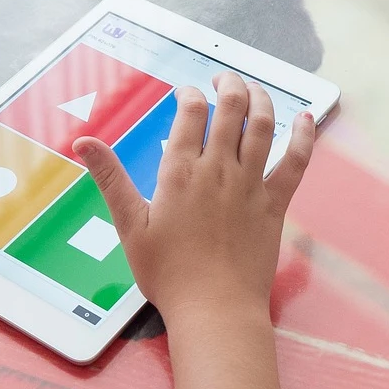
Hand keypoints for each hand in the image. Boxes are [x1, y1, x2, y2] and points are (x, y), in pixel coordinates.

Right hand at [73, 72, 313, 324]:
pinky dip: (304, 136)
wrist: (215, 309)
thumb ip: (110, 178)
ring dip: (261, 98)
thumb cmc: (168, 274)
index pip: (191, 113)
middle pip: (231, 108)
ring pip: (263, 125)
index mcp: (181, 172)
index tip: (185, 93)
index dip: (189, 94)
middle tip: (222, 79)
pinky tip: (305, 117)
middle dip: (228, 85)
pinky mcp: (275, 204)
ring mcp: (251, 185)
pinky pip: (296, 162)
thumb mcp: (129, 226)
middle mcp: (219, 170)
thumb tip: (82, 142)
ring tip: (253, 87)